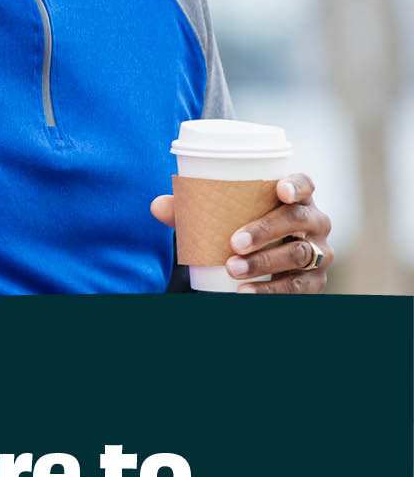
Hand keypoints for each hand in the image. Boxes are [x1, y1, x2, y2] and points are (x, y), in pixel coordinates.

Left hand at [150, 173, 333, 292]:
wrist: (262, 261)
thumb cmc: (241, 225)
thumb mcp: (221, 215)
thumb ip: (191, 208)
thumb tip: (156, 206)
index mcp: (295, 197)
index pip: (305, 183)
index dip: (295, 185)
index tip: (278, 190)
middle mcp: (315, 221)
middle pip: (297, 219)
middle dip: (265, 230)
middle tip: (233, 243)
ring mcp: (320, 252)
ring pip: (299, 254)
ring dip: (265, 263)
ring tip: (232, 269)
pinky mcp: (315, 280)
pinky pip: (298, 287)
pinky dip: (271, 291)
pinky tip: (246, 293)